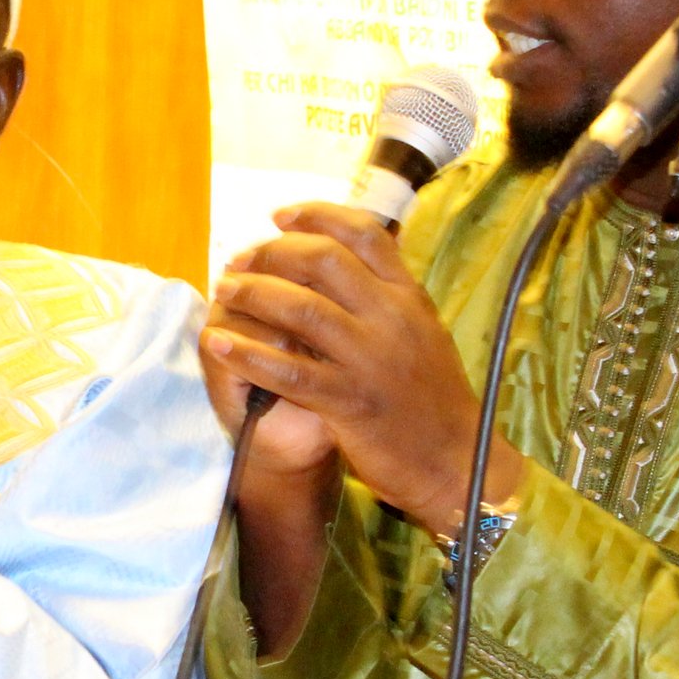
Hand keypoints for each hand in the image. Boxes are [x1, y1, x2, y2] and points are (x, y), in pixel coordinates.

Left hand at [203, 202, 522, 534]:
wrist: (458, 462)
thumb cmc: (433, 400)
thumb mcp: (421, 333)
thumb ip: (387, 298)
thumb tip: (343, 261)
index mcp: (410, 298)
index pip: (365, 233)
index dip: (317, 216)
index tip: (278, 218)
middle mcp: (392, 319)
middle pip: (324, 260)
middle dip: (271, 254)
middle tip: (239, 261)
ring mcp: (371, 359)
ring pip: (302, 308)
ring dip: (253, 295)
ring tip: (224, 292)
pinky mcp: (350, 401)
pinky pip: (290, 371)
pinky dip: (250, 354)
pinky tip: (220, 345)